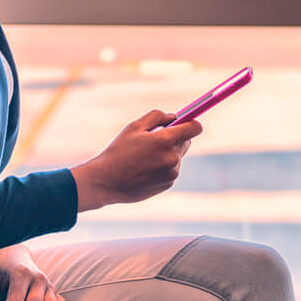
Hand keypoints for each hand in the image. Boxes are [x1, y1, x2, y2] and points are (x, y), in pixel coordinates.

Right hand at [71, 109, 202, 210]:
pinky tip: (144, 168)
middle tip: (156, 137)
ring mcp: (171, 173)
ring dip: (167, 152)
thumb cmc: (119, 151)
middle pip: (186, 142)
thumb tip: (174, 117)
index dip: (192, 123)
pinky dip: (163, 166)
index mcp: (165, 140)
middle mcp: (172, 157)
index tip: (187, 121)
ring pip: (177, 156)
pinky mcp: (168, 184)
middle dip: (175, 137)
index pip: (194, 128)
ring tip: (144, 156)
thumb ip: (157, 116)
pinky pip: (171, 169)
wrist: (107, 181)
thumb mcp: (134, 126)